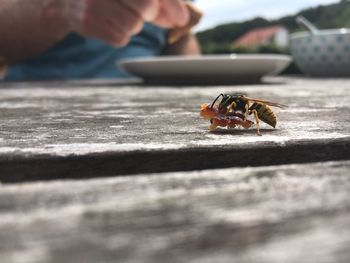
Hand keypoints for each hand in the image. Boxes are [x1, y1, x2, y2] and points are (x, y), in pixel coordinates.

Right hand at [43, 0, 189, 45]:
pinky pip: (120, 39)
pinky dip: (121, 36)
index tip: (181, 19)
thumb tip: (182, 19)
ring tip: (121, 16)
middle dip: (149, 14)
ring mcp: (94, 2)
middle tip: (142, 12)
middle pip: (146, 7)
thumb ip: (162, 1)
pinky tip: (110, 24)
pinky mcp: (87, 22)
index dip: (171, 5)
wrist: (68, 0)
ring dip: (134, 26)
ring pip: (133, 25)